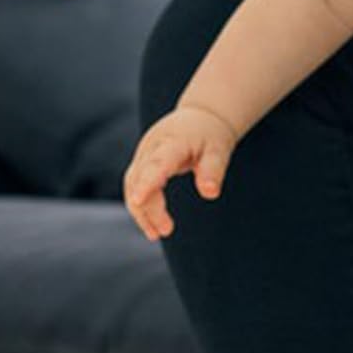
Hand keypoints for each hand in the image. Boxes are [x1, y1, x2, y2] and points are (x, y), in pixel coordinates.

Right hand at [123, 105, 236, 240]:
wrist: (200, 117)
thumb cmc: (211, 135)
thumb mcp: (219, 150)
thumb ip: (214, 170)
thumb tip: (210, 194)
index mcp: (172, 143)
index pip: (156, 164)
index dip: (146, 182)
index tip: (138, 200)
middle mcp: (152, 147)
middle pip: (139, 178)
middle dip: (148, 207)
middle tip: (165, 231)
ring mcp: (144, 154)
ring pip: (132, 183)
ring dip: (141, 210)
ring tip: (156, 234)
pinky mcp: (143, 162)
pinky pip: (134, 185)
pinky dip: (140, 205)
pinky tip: (152, 225)